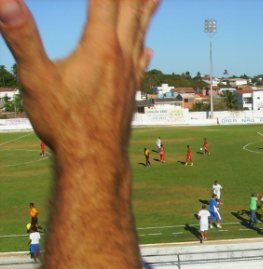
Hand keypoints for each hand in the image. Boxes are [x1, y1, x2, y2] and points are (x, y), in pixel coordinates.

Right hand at [0, 0, 158, 161]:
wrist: (96, 160)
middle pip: (132, 11)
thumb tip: (5, 0)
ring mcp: (129, 74)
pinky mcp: (130, 91)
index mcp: (100, 47)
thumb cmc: (66, 123)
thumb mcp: (36, 78)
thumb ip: (22, 37)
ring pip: (141, 34)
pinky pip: (141, 62)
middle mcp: (121, 56)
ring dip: (147, 11)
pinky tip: (149, 47)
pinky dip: (144, 48)